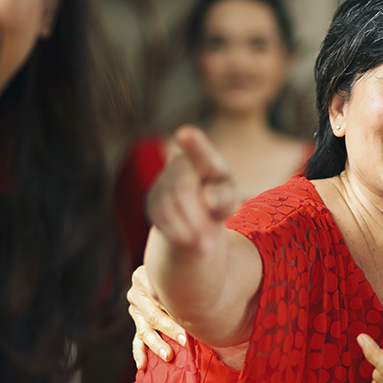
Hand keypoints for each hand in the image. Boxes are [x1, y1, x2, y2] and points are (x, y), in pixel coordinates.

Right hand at [128, 265, 185, 368]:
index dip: (173, 308)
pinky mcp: (137, 323)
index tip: (187, 320)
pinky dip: (140, 353)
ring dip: (157, 344)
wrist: (165, 271)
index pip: (158, 296)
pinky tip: (142, 365)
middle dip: (170, 330)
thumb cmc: (177, 275)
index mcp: (143, 278)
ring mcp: (135, 310)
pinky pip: (137, 340)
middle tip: (184, 341)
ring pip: (144, 330)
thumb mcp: (175, 275)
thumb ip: (180, 287)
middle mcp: (136, 294)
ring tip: (168, 356)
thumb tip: (201, 308)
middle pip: (153, 315)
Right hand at [145, 125, 238, 254]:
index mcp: (205, 159)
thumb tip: (205, 198)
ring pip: (168, 207)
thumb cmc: (221, 197)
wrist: (200, 210)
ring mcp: (162, 181)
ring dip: (187, 231)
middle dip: (195, 219)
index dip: (192, 143)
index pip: (199, 151)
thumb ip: (224, 196)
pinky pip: (160, 218)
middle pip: (182, 190)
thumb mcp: (230, 199)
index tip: (185, 134)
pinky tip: (190, 244)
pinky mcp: (152, 199)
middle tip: (210, 245)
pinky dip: (176, 234)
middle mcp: (180, 164)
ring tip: (206, 248)